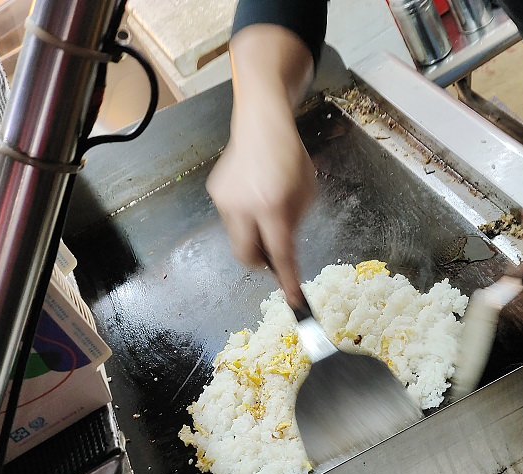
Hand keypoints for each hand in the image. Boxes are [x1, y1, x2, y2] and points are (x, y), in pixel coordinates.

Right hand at [206, 114, 314, 305]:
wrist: (262, 125)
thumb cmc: (290, 158)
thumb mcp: (306, 194)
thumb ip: (294, 225)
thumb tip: (283, 250)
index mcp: (272, 206)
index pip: (280, 253)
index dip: (287, 279)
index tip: (294, 299)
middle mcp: (244, 207)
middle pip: (245, 257)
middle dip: (260, 263)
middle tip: (274, 256)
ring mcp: (225, 201)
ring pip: (238, 239)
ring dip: (253, 237)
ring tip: (265, 212)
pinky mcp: (216, 194)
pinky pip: (231, 219)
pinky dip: (245, 219)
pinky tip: (253, 196)